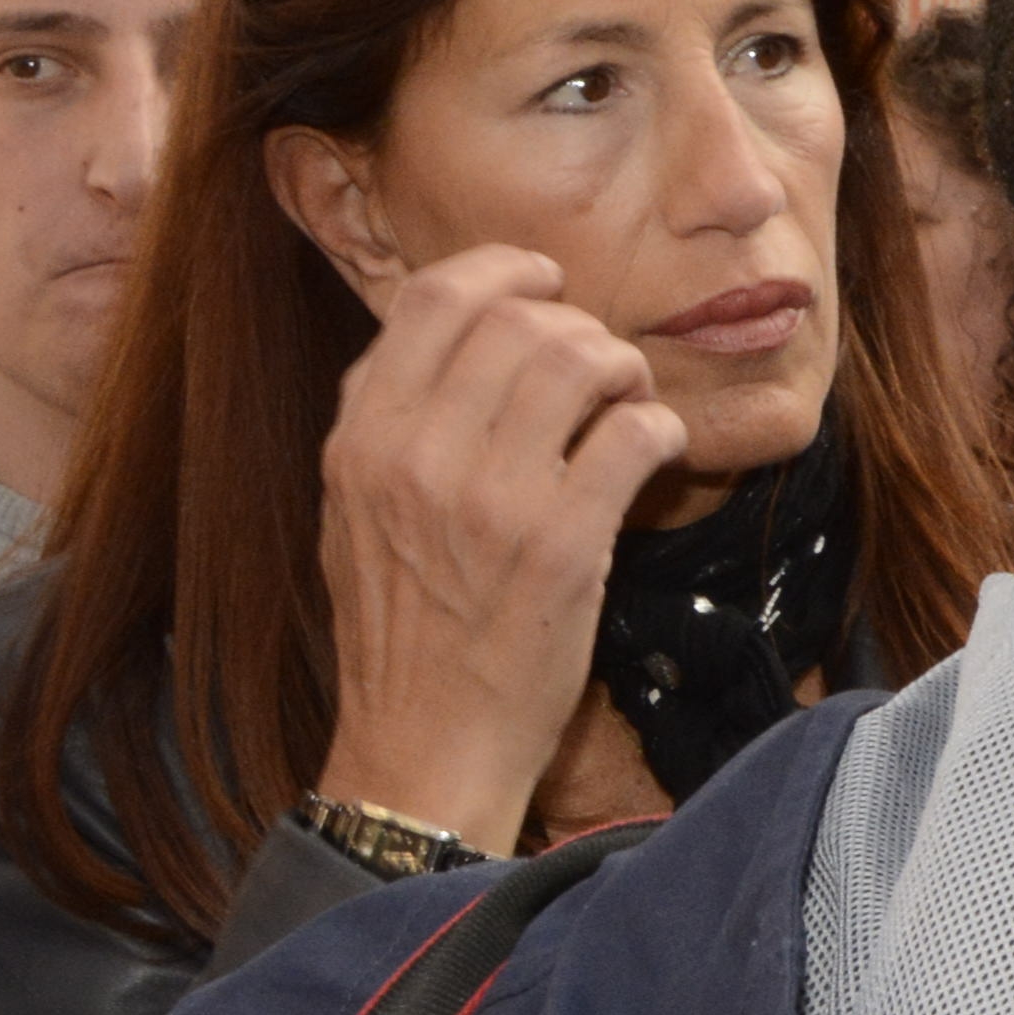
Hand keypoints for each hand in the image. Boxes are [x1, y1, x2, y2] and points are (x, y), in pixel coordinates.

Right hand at [307, 247, 685, 852]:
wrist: (423, 743)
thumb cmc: (401, 632)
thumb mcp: (353, 514)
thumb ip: (388, 422)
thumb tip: (446, 333)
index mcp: (361, 439)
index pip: (435, 299)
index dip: (505, 271)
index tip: (546, 284)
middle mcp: (416, 455)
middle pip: (520, 317)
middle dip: (578, 327)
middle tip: (601, 371)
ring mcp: (490, 498)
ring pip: (582, 358)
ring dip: (625, 372)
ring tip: (628, 408)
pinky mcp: (564, 544)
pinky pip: (635, 433)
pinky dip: (660, 430)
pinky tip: (654, 453)